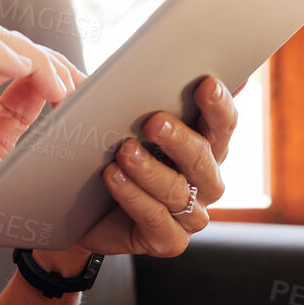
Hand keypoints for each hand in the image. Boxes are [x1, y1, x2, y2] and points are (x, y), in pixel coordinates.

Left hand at [75, 74, 237, 257]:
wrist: (81, 209)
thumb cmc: (112, 156)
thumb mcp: (128, 123)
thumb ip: (156, 98)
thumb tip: (177, 62)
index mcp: (206, 147)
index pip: (223, 124)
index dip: (218, 104)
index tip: (205, 82)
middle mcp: (206, 182)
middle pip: (205, 158)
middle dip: (180, 139)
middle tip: (154, 121)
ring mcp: (191, 216)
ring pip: (178, 190)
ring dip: (149, 169)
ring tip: (122, 151)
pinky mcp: (169, 242)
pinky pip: (156, 219)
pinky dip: (133, 197)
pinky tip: (113, 177)